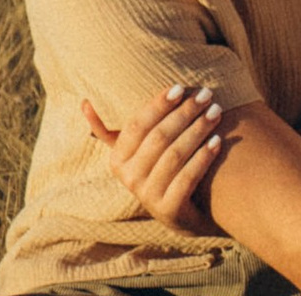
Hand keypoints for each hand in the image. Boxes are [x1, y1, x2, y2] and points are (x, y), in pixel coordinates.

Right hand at [81, 83, 230, 233]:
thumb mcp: (138, 150)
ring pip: (174, 155)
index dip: (158, 104)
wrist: (183, 214)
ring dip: (198, 130)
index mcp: (117, 160)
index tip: (181, 87)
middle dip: (185, 112)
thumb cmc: (161, 167)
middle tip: (207, 95)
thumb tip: (83, 103)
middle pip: (159, 138)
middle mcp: (129, 179)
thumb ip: (113, 129)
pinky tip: (217, 140)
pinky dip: (203, 157)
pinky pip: (187, 178)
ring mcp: (148, 197)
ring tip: (216, 112)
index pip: (137, 125)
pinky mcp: (169, 211)